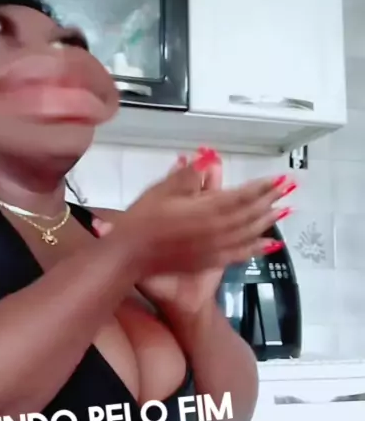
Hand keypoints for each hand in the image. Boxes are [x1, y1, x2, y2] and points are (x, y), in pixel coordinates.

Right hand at [94, 150, 294, 287]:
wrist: (132, 254)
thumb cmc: (144, 219)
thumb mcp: (162, 190)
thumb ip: (187, 176)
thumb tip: (206, 159)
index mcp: (207, 209)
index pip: (242, 196)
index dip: (263, 186)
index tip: (279, 178)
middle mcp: (218, 230)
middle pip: (250, 213)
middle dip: (270, 200)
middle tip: (289, 190)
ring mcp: (216, 248)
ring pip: (249, 233)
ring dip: (268, 221)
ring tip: (285, 211)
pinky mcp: (210, 261)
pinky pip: (240, 254)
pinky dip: (256, 248)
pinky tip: (268, 244)